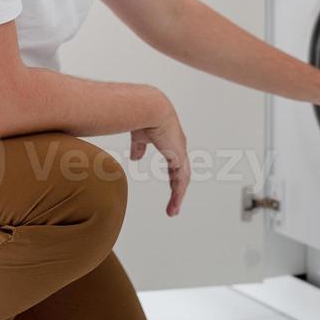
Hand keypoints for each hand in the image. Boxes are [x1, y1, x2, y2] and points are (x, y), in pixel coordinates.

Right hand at [129, 100, 190, 216]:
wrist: (149, 108)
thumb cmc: (143, 117)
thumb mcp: (140, 137)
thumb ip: (139, 147)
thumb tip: (136, 158)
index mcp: (171, 143)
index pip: (175, 165)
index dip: (173, 177)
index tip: (171, 186)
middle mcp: (179, 148)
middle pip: (181, 175)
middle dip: (177, 190)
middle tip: (174, 205)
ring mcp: (180, 152)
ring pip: (183, 179)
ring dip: (178, 195)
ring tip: (173, 210)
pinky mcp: (178, 156)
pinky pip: (181, 179)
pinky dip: (179, 192)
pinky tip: (176, 201)